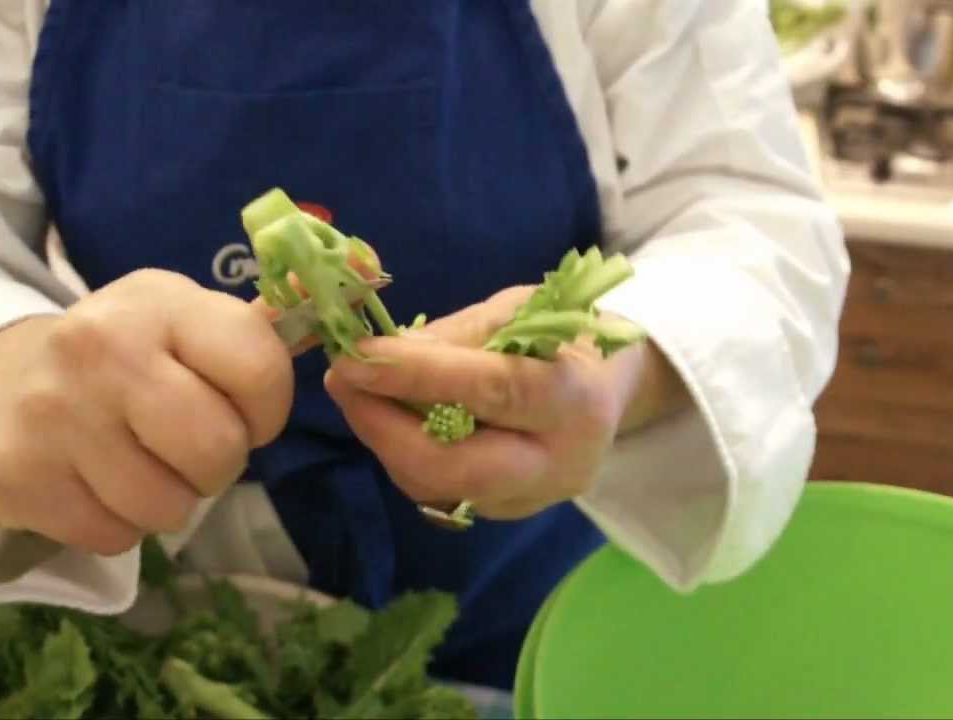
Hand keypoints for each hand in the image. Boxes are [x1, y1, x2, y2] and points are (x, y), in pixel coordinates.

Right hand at [0, 269, 296, 556]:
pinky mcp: (17, 474)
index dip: (267, 410)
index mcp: (161, 303)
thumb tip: (324, 307)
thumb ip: (253, 333)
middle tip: (187, 449)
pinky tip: (96, 485)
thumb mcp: (184, 323)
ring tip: (140, 466)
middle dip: (218, 464)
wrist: (6, 383)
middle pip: (217, 449)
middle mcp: (101, 347)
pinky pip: (114, 536)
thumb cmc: (126, 359)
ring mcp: (53, 411)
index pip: (260, 370)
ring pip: (167, 506)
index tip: (242, 412)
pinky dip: (118, 526)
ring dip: (168, 502)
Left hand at [323, 287, 689, 520]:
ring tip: (356, 388)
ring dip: (382, 437)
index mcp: (577, 400)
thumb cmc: (563, 337)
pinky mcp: (504, 512)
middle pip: (455, 466)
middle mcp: (558, 463)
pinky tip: (388, 415)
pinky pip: (437, 490)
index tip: (357, 354)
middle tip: (341, 379)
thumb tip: (378, 354)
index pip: (490, 391)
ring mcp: (532, 498)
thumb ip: (453, 339)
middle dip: (383, 426)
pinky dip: (402, 451)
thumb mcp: (518, 313)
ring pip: (435, 485)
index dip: (416, 375)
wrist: (611, 391)